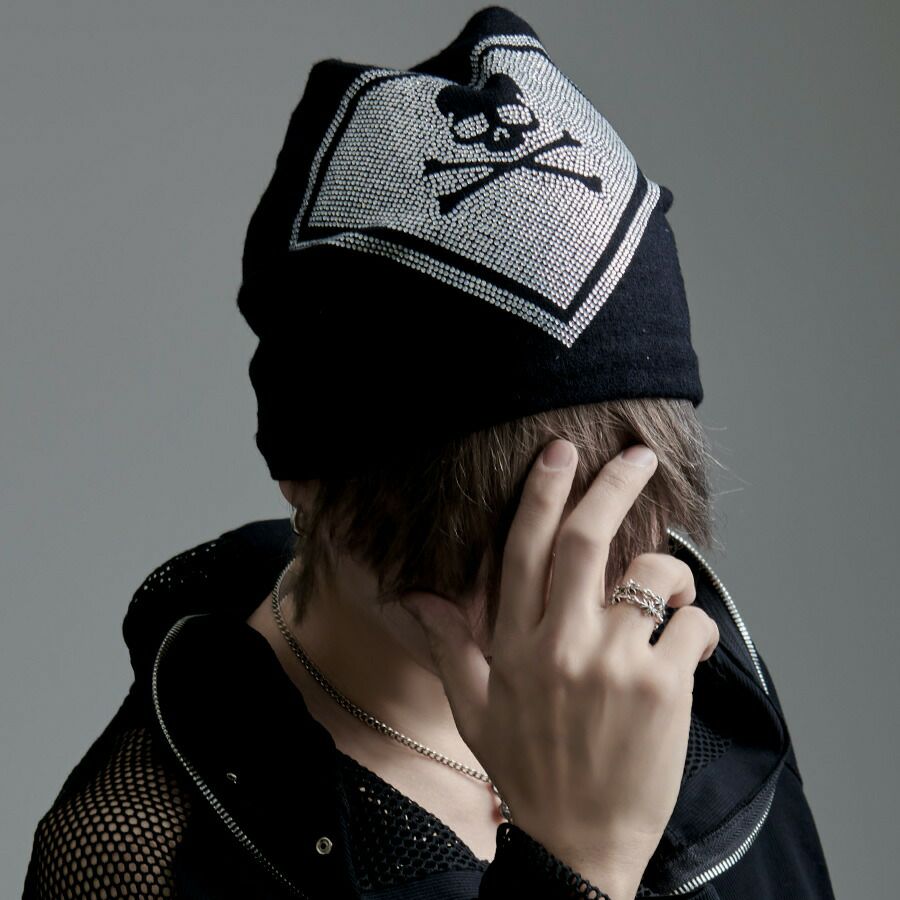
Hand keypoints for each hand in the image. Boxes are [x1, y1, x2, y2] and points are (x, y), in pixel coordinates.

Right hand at [399, 440, 718, 896]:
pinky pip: (693, 624)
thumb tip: (418, 598)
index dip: (543, 493)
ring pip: (652, 576)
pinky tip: (686, 646)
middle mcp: (560, 644)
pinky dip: (698, 623)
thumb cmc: (527, 772)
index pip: (525, 549)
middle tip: (636, 457)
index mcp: (515, 644)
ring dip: (670, 572)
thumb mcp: (473, 711)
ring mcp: (613, 663)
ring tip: (672, 590)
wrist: (579, 846)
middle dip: (613, 485)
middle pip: (587, 540)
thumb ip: (448, 646)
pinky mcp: (662, 688)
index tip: (560, 453)